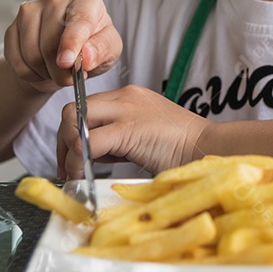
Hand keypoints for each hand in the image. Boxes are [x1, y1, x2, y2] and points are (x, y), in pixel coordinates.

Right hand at [4, 0, 121, 93]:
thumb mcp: (110, 49)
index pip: (78, 20)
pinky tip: (40, 70)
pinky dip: (28, 74)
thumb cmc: (92, 46)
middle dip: (61, 71)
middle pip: (51, 43)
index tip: (67, 63)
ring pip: (31, 54)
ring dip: (45, 73)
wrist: (66, 52)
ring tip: (57, 72)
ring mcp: (30, 10)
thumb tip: (85, 56)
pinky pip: (15, 60)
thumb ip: (102, 50)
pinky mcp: (12, 26)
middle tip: (70, 78)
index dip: (71, 43)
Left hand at [56, 85, 209, 178]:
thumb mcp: (144, 135)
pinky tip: (80, 174)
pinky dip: (77, 160)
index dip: (72, 132)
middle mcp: (126, 97)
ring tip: (74, 173)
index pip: (85, 106)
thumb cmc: (183, 148)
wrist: (209, 147)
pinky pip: (88, 142)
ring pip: (75, 121)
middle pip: (73, 109)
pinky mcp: (129, 129)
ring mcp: (127, 110)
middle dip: (63, 141)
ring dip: (67, 150)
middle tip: (66, 167)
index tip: (72, 156)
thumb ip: (119, 137)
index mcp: (130, 96)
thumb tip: (91, 154)